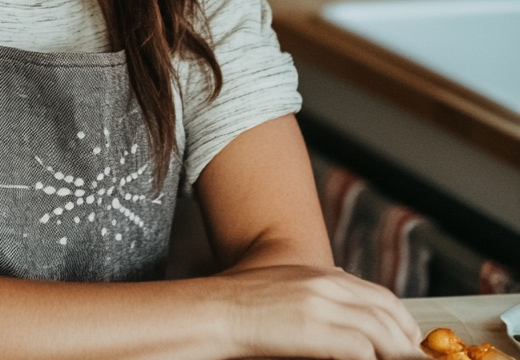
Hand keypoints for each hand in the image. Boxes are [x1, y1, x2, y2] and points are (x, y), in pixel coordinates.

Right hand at [218, 265, 424, 359]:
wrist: (216, 311)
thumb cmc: (241, 305)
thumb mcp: (282, 286)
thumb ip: (313, 290)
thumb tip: (340, 293)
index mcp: (320, 274)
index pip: (378, 295)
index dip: (401, 320)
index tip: (409, 341)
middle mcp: (327, 284)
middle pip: (388, 311)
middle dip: (408, 340)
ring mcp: (323, 305)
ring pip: (383, 332)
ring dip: (399, 354)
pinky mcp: (318, 329)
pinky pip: (364, 350)